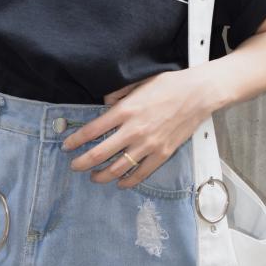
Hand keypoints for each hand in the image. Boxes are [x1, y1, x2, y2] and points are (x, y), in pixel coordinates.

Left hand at [62, 69, 215, 188]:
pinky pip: (141, 173)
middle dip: (82, 163)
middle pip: (100, 154)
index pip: (92, 130)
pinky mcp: (162, 153)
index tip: (67, 146)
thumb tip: (105, 105)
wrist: (198, 94)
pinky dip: (128, 181)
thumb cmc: (168, 85)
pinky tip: (120, 183)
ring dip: (102, 175)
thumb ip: (117, 95)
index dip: (76, 140)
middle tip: (74, 166)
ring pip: (118, 168)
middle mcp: (133, 130)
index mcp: (124, 111)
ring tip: (94, 176)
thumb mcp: (138, 83)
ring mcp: (148, 144)